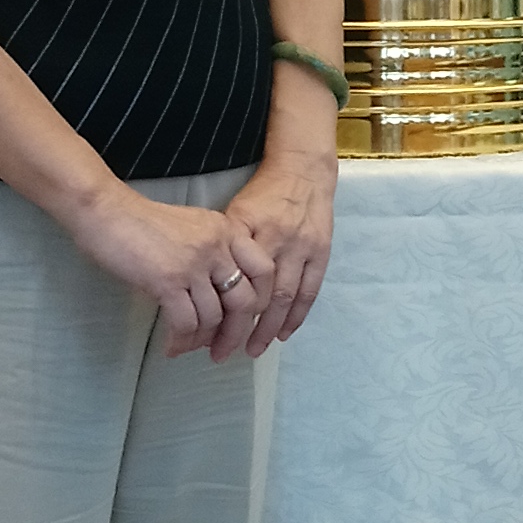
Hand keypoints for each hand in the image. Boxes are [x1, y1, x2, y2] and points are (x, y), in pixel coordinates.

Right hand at [67, 181, 278, 357]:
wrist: (106, 212)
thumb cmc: (142, 222)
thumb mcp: (192, 228)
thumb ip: (213, 254)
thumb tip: (220, 298)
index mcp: (227, 231)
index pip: (264, 271)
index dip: (261, 303)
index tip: (245, 322)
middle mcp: (217, 246)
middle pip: (245, 301)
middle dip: (235, 333)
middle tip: (222, 351)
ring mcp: (194, 264)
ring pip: (214, 317)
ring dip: (202, 340)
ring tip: (188, 348)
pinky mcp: (168, 280)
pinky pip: (185, 323)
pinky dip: (180, 341)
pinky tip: (171, 347)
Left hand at [223, 136, 336, 353]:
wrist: (304, 172)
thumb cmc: (264, 192)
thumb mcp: (235, 210)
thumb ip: (223, 244)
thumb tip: (201, 281)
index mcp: (249, 229)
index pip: (232, 277)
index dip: (218, 308)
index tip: (203, 330)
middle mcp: (276, 239)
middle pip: (258, 294)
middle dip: (240, 327)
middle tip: (224, 350)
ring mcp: (301, 247)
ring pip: (284, 297)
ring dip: (268, 329)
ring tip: (253, 350)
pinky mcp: (321, 252)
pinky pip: (309, 291)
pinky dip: (297, 316)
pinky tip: (283, 334)